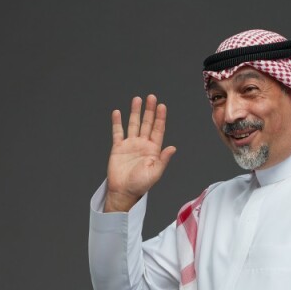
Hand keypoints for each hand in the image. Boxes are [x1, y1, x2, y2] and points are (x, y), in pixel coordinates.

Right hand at [105, 94, 176, 209]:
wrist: (123, 192)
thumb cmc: (140, 185)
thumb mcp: (155, 173)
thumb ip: (163, 160)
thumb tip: (173, 148)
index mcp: (153, 150)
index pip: (158, 130)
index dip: (160, 118)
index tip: (162, 106)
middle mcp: (142, 145)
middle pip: (147, 124)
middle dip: (149, 111)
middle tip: (151, 97)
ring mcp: (130, 145)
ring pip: (133, 124)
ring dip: (135, 112)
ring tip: (137, 99)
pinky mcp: (118, 148)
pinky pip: (117, 132)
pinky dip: (117, 122)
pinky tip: (117, 113)